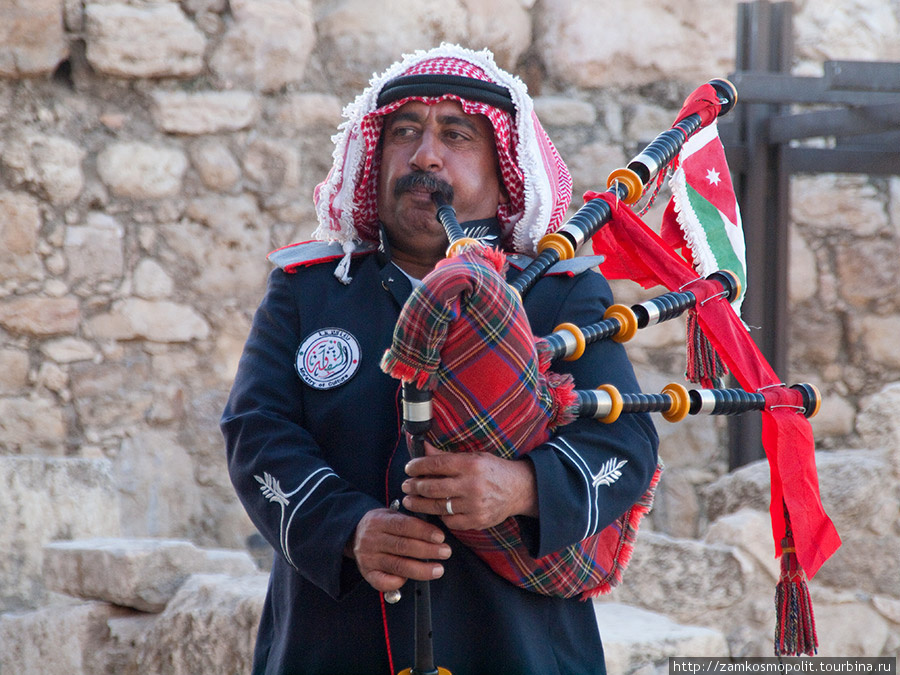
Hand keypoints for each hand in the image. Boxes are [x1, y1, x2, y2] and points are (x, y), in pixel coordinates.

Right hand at [346, 507, 451, 592]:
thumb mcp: (391, 514)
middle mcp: (372, 539)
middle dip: (428, 550)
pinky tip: (409, 579)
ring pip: (397, 566)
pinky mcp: (367, 573)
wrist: (353, 534)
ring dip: (421, 569)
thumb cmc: (380, 525)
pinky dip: (398, 582)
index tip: (440, 537)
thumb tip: (435, 533)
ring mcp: (368, 558)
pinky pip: (383, 582)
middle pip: (403, 546)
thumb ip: (409, 521)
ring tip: (438, 569)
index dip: (423, 532)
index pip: (404, 525)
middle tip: (445, 552)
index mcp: (378, 521)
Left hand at [401, 443, 537, 530]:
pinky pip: (449, 521)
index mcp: (470, 464)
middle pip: (432, 488)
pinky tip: (434, 510)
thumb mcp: (472, 456)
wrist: (519, 489)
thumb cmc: (491, 470)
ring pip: (437, 506)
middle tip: (405, 486)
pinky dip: (440, 516)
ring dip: (419, 504)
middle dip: (414, 487)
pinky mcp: (477, 521)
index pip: (435, 464)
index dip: (417, 466)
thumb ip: (445, 456)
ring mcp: (474, 505)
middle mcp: (472, 485)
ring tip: (410, 500)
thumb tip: (422, 448)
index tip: (408, 468)